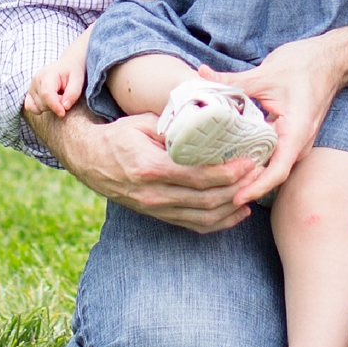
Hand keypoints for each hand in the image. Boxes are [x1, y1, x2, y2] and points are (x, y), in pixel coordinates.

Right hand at [26, 105, 255, 233]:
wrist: (89, 160)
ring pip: (204, 217)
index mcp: (149, 168)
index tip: (249, 161)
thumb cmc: (118, 136)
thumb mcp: (141, 123)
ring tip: (253, 191)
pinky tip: (238, 211)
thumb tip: (208, 121)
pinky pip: (194, 225)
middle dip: (238, 188)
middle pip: (206, 200)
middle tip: (259, 173)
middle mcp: (153, 194)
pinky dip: (220, 222)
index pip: (197, 177)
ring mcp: (156, 209)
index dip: (228, 173)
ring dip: (233, 207)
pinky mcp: (158, 216)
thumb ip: (173, 126)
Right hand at [27, 45, 88, 116]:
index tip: (63, 113)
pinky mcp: (30, 92)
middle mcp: (36, 80)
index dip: (54, 106)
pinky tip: (49, 104)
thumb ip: (73, 93)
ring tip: (59, 96)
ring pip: (38, 106)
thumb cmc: (73, 72)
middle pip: (43, 102)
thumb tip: (65, 107)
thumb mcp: (78, 80)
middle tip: (66, 96)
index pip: (47, 93)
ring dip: (51, 106)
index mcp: (48, 74)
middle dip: (56, 105)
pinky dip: (39, 109)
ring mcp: (31, 86)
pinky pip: (29, 106)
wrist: (67, 65)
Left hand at [207, 40, 342, 207]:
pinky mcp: (289, 135)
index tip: (235, 197)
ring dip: (248, 174)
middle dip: (246, 184)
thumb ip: (233, 80)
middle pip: (271, 174)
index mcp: (297, 132)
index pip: (278, 171)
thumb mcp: (265, 74)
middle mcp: (298, 143)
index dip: (256, 187)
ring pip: (270, 165)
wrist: (329, 60)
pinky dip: (252, 158)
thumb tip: (201, 74)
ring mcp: (295, 141)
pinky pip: (270, 154)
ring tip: (219, 180)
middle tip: (215, 189)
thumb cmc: (305, 67)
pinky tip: (229, 158)